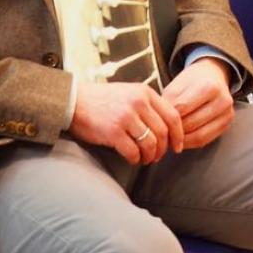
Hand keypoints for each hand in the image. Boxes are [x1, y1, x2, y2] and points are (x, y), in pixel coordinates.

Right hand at [69, 81, 183, 164]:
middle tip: (157, 156)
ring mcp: (126, 117)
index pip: (173, 116)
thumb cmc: (102, 100)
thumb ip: (147, 105)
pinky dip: (135, 159)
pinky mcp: (113, 131)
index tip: (178, 146)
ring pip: (150, 143)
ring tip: (145, 159)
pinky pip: (133, 151)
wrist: (74, 101)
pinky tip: (132, 159)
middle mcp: (138, 103)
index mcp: (145, 93)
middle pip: (163, 132)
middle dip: (163, 149)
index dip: (178, 134)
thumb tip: (165, 127)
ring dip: (150, 156)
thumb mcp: (130, 93)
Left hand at [161, 57, 236, 148]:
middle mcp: (222, 100)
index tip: (156, 122)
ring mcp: (227, 113)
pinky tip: (181, 139)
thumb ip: (168, 104)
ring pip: (198, 135)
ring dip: (181, 140)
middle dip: (173, 130)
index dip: (166, 117)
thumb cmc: (191, 81)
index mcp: (209, 86)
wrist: (213, 75)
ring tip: (170, 137)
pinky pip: (205, 140)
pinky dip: (190, 142)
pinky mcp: (227, 124)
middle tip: (161, 133)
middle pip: (190, 123)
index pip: (181, 108)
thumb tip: (160, 126)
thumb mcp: (177, 86)